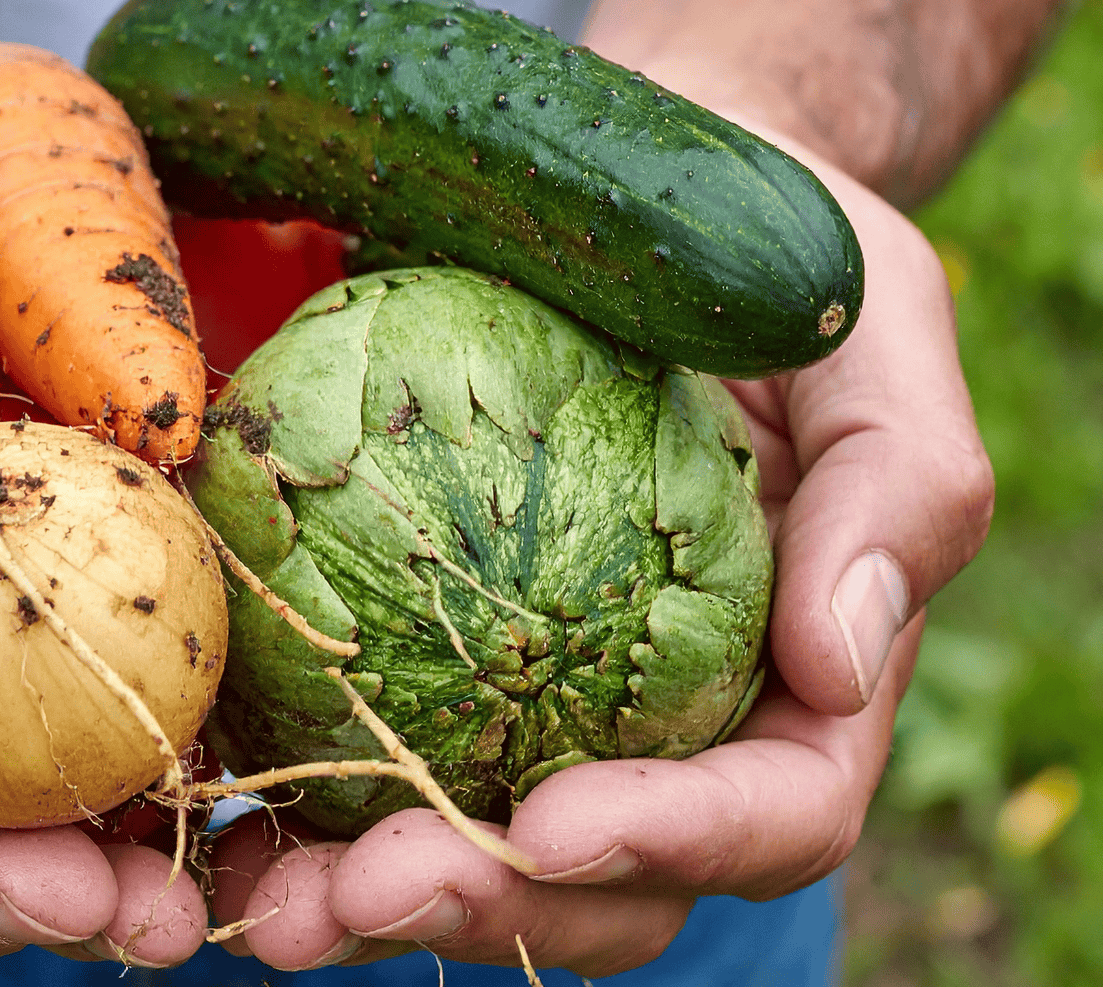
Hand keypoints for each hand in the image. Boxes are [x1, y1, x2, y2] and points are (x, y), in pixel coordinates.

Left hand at [204, 142, 993, 974]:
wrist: (635, 196)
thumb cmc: (767, 263)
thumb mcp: (871, 326)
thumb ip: (899, 483)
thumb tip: (844, 666)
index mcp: (798, 683)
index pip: (770, 812)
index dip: (672, 843)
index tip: (551, 828)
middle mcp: (667, 727)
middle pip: (598, 883)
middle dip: (483, 906)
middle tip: (356, 897)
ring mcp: (538, 710)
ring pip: (465, 851)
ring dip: (359, 898)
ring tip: (264, 897)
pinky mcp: (422, 660)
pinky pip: (357, 753)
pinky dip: (286, 799)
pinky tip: (203, 796)